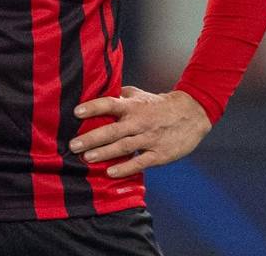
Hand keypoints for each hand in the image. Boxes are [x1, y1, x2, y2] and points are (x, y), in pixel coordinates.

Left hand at [70, 86, 211, 178]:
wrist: (192, 114)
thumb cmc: (159, 105)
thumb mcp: (140, 95)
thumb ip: (120, 96)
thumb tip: (98, 93)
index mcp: (133, 106)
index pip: (110, 104)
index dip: (94, 107)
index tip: (77, 112)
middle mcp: (139, 122)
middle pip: (113, 130)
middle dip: (92, 138)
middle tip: (73, 145)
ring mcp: (149, 138)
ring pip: (124, 147)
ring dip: (104, 153)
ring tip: (87, 158)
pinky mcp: (159, 154)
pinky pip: (140, 162)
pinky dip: (126, 167)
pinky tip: (110, 172)